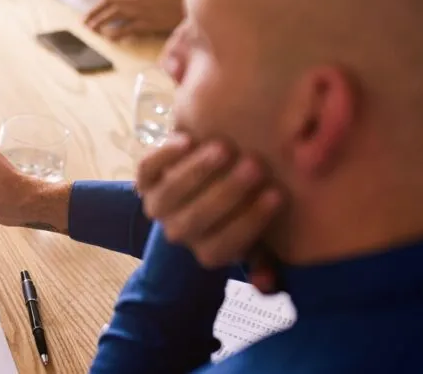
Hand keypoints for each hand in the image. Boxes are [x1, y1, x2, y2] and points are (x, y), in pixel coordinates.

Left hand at [85, 0, 183, 39]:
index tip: (91, 12)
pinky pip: (126, 28)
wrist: (184, 7)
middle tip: (84, 22)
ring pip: (114, 14)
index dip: (98, 4)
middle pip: (108, 4)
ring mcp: (140, 10)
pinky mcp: (146, 23)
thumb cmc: (165, 1)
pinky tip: (108, 37)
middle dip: (94, 13)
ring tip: (92, 29)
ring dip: (100, 22)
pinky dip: (116, 33)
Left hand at [135, 134, 284, 291]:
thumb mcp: (256, 239)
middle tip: (255, 165)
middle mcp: (179, 232)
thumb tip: (266, 284)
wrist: (200, 189)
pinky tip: (188, 138)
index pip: (226, 243)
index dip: (251, 220)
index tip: (276, 193)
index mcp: (208, 250)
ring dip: (197, 170)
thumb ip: (264, 259)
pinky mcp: (145, 180)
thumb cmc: (237, 213)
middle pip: (197, 218)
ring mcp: (159, 206)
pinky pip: (147, 170)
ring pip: (170, 193)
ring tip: (224, 148)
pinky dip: (164, 155)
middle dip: (228, 191)